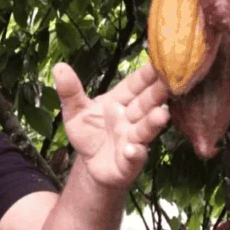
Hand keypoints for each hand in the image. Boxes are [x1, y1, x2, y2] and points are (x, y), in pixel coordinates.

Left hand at [53, 62, 170, 188]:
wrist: (90, 167)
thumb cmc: (89, 134)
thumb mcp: (75, 112)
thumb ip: (70, 92)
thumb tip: (59, 66)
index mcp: (118, 102)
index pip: (134, 85)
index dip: (145, 75)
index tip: (158, 62)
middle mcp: (130, 119)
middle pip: (145, 104)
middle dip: (157, 94)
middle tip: (170, 82)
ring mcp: (132, 139)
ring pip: (144, 129)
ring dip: (153, 122)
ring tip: (161, 115)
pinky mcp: (129, 162)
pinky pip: (134, 157)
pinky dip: (135, 153)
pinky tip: (133, 150)